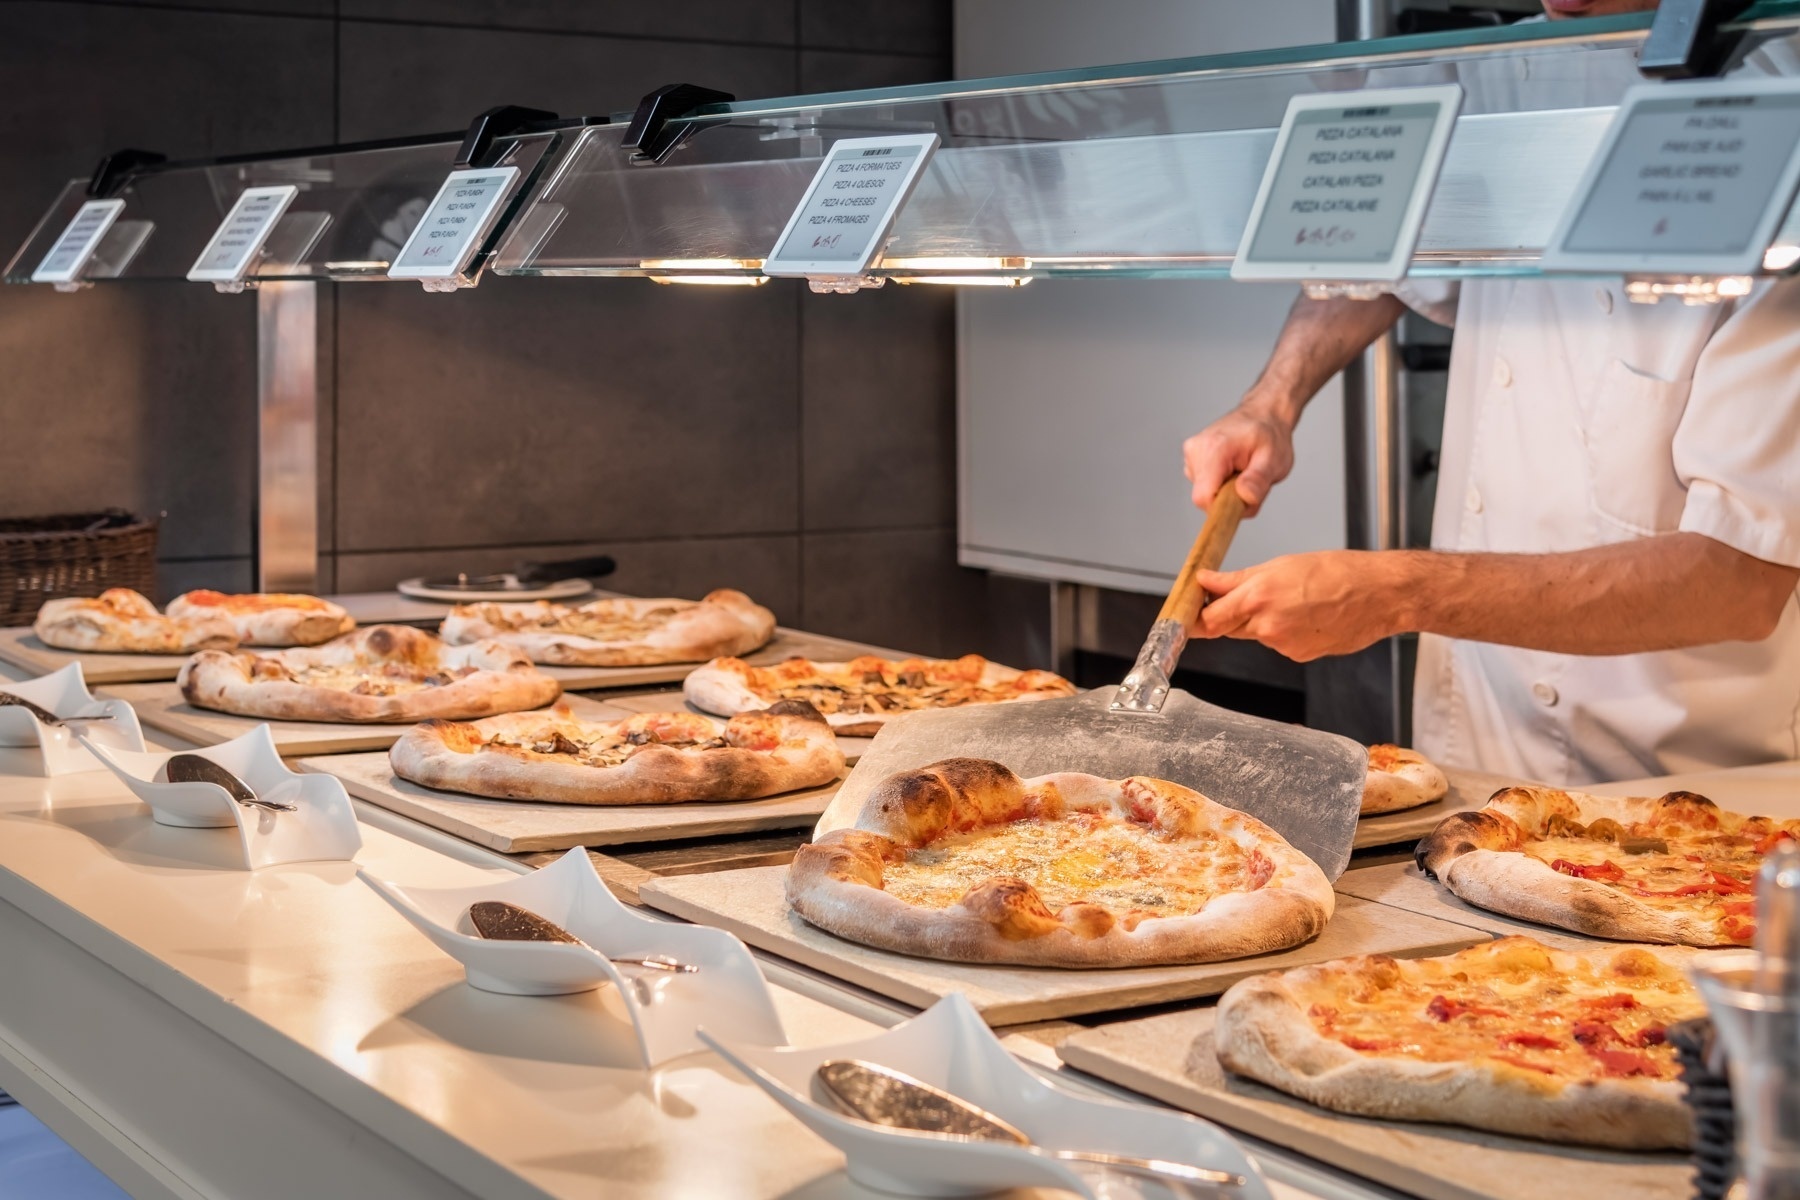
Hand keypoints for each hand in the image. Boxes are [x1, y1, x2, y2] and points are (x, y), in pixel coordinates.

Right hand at [1182, 402, 1295, 515]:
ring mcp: (1191, 454)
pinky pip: (1203, 486)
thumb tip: (1245, 496)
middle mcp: (1196, 450)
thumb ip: (1259, 479)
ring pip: (1204, 494)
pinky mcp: (1192, 459)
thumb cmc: (1269, 435)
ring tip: (1242, 472)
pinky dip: (1220, 485)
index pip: (1204, 498)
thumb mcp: (1274, 459)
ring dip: (1225, 492)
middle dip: (1228, 499)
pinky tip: (1232, 469)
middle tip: (1249, 480)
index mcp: (1214, 448)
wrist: (1263, 414)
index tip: (1243, 501)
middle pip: (1205, 498)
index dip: (1224, 508)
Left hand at [1190, 551, 1410, 661]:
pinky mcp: (1299, 656)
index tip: (1187, 615)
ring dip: (1261, 620)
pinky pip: (1279, 643)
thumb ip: (1237, 578)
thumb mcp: (1281, 564)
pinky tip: (1307, 616)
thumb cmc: (1338, 572)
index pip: (1210, 618)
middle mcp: (1268, 624)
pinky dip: (1285, 631)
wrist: (1380, 594)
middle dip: (1228, 616)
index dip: (1196, 618)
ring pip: (1256, 634)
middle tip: (1248, 598)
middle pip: (1229, 628)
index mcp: (1259, 596)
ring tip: (1294, 600)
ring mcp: (1284, 644)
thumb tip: (1205, 581)